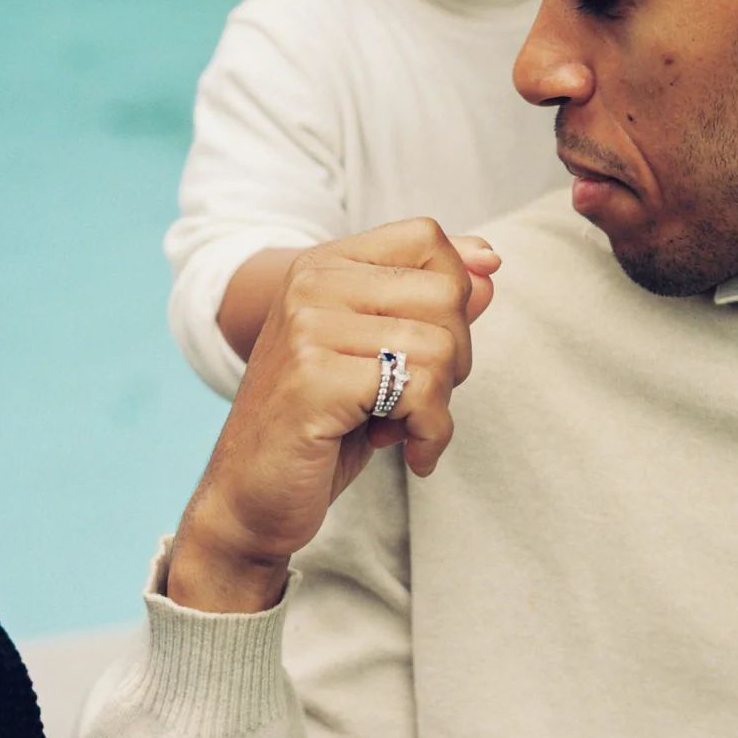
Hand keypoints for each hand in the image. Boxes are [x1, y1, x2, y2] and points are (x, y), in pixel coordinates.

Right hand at [168, 218, 492, 612]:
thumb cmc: (322, 424)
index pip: (426, 237)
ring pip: (440, 345)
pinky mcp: (314, 380)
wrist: (248, 499)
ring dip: (440, 403)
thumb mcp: (381, 354)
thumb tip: (490, 264)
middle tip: (415, 399)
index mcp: (324, 265)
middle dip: (454, 357)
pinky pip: (419, 391)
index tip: (431, 344)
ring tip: (401, 425)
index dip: (454, 292)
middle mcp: (311, 284)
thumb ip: (431, 304)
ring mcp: (308, 328)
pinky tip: (407, 452)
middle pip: (446, 292)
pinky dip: (431, 433)